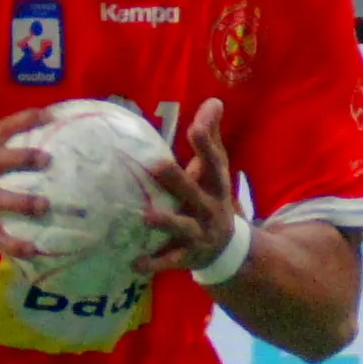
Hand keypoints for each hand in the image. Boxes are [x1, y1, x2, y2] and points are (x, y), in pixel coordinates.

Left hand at [131, 100, 237, 274]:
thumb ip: (211, 138)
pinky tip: (134, 262)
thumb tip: (213, 101)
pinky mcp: (186, 256)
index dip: (207, 144)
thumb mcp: (215, 172)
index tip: (195, 126)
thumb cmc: (212, 199)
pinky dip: (152, 262)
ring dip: (166, 222)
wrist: (228, 250)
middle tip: (158, 164)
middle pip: (195, 192)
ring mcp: (199, 234)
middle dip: (178, 180)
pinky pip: (168, 260)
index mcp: (216, 186)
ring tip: (146, 215)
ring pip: (182, 227)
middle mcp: (210, 209)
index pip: (215, 162)